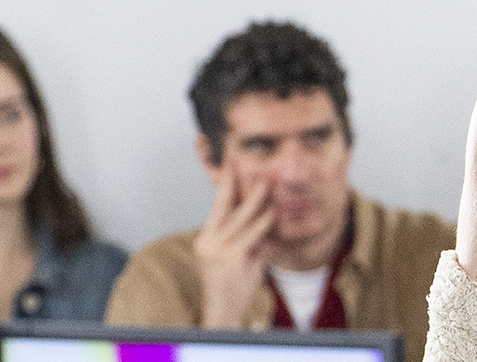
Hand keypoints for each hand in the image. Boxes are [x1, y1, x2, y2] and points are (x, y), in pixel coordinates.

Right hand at [194, 177, 273, 328]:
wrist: (223, 313)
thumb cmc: (232, 288)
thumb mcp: (240, 258)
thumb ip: (249, 239)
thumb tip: (265, 221)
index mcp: (205, 239)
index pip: (216, 208)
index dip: (224, 186)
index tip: (230, 166)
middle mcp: (206, 242)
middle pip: (221, 206)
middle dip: (231, 182)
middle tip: (240, 162)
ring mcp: (216, 249)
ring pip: (239, 218)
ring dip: (254, 200)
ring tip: (265, 183)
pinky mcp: (230, 257)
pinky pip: (250, 235)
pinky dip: (263, 223)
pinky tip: (272, 213)